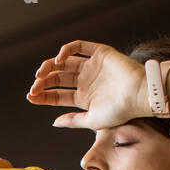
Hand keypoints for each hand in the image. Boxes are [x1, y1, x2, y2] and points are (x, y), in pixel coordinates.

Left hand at [25, 41, 147, 130]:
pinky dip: (66, 50)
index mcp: (83, 98)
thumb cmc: (120, 111)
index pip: (57, 95)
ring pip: (64, 63)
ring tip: (41, 74)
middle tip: (35, 86)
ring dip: (50, 66)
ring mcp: (91, 66)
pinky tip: (59, 60)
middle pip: (57, 78)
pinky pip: (79, 47)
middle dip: (43, 82)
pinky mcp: (99, 53)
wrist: (139, 95)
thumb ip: (73, 121)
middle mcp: (85, 81)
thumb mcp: (92, 121)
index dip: (42, 95)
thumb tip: (54, 122)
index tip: (30, 96)